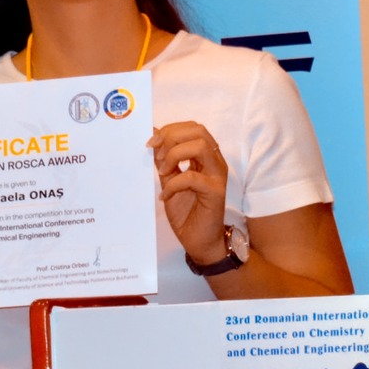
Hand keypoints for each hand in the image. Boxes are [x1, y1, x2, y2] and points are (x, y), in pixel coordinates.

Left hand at [148, 121, 230, 262]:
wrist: (198, 240)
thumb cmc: (186, 211)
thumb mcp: (169, 179)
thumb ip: (163, 159)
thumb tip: (153, 134)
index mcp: (206, 156)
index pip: (192, 127)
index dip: (169, 130)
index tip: (150, 143)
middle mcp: (215, 161)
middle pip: (198, 131)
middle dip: (171, 137)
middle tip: (155, 154)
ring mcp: (217, 176)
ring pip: (200, 146)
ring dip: (174, 155)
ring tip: (163, 172)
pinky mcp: (216, 192)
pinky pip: (192, 177)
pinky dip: (174, 183)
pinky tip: (166, 195)